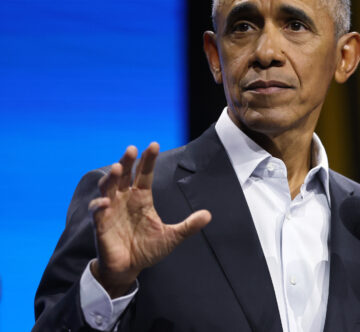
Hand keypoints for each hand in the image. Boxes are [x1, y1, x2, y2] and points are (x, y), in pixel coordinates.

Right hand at [88, 143, 211, 297]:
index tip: (153, 144)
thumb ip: (188, 226)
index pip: (144, 174)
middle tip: (131, 149)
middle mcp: (125, 199)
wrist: (129, 268)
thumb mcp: (171, 237)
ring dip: (111, 177)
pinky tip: (104, 202)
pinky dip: (99, 205)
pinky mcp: (100, 224)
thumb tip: (208, 215)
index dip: (148, 160)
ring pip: (107, 187)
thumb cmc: (147, 249)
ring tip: (116, 167)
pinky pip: (97, 212)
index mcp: (141, 198)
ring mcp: (111, 210)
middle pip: (124, 175)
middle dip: (127, 161)